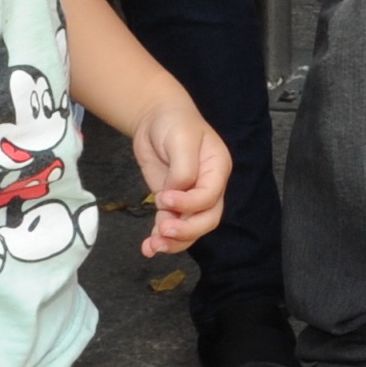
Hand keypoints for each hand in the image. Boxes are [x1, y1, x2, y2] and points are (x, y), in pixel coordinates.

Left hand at [123, 100, 230, 253]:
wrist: (155, 119)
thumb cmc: (174, 122)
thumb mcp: (181, 139)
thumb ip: (183, 167)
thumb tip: (178, 192)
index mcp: (217, 169)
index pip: (210, 197)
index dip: (190, 203)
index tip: (164, 197)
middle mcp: (208, 187)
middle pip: (206, 219)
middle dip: (186, 230)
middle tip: (163, 232)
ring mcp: (190, 197)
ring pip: (190, 228)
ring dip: (173, 241)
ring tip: (152, 247)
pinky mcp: (172, 203)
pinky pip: (173, 225)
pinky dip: (161, 239)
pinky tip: (148, 247)